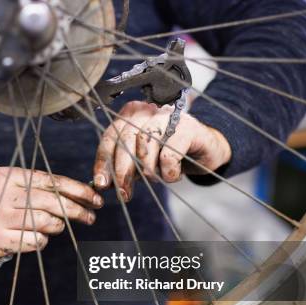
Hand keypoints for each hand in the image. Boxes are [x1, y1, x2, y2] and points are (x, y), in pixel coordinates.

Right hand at [0, 167, 103, 258]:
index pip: (50, 181)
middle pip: (51, 202)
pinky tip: (36, 237)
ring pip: (46, 223)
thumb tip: (80, 195)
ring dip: (56, 226)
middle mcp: (1, 195)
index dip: (76, 190)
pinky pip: (35, 242)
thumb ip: (37, 187)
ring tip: (55, 226)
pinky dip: (42, 240)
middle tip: (90, 217)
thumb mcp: (9, 185)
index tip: (94, 198)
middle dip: (76, 210)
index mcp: (7, 175)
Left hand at [93, 101, 231, 199]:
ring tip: (155, 179)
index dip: (103, 161)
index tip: (101, 183)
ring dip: (147, 171)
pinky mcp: (187, 128)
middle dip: (122, 171)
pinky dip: (168, 172)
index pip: (110, 136)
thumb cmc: (168, 154)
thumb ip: (122, 166)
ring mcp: (168, 117)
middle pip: (125, 140)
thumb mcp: (141, 160)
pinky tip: (173, 174)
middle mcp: (147, 111)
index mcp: (130, 115)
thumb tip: (103, 182)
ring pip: (145, 146)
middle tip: (123, 193)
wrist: (205, 150)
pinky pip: (169, 155)